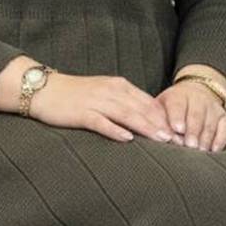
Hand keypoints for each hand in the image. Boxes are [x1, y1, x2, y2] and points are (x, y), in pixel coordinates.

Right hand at [27, 72, 182, 144]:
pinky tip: (127, 138)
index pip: (147, 101)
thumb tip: (148, 120)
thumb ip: (125, 103)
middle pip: (141, 108)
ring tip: (161, 139)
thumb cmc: (76, 95)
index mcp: (118, 85)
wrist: (45, 89)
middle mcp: (110, 91)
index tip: (180, 131)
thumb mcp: (104, 94)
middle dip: (161, 124)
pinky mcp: (81, 112)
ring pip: (126, 114)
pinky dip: (114, 129)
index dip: (165, 116)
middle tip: (179, 139)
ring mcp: (95, 101)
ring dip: (145, 126)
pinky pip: (101, 121)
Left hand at [155, 80, 225, 152]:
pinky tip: (214, 150)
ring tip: (200, 151)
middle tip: (189, 145)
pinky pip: (225, 127)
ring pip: (210, 122)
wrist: (194, 93)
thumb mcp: (161, 107)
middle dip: (193, 130)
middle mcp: (197, 99)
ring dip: (206, 137)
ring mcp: (212, 107)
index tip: (177, 129)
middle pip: (196, 114)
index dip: (177, 116)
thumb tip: (155, 136)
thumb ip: (158, 120)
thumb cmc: (172, 107)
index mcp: (178, 95)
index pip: (177, 104)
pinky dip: (221, 139)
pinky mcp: (223, 116)